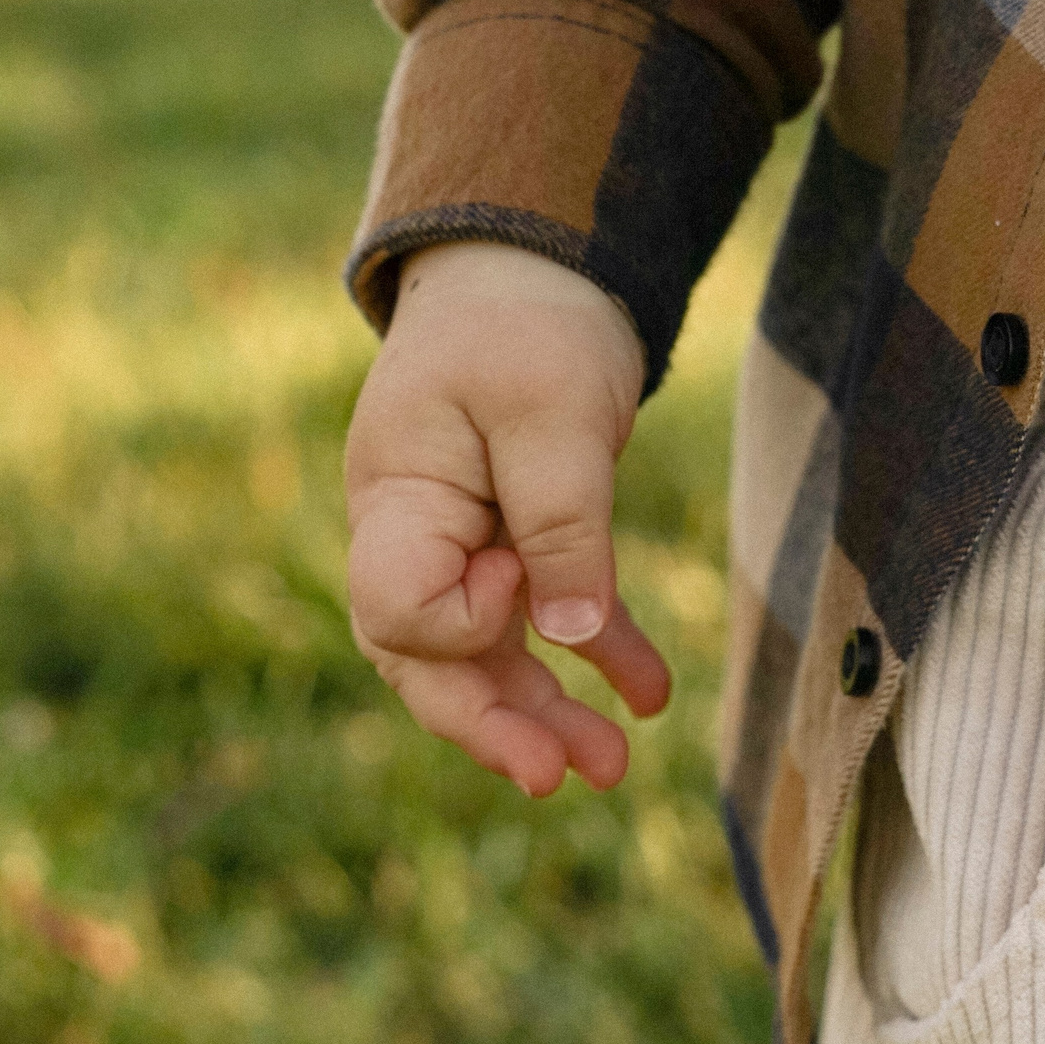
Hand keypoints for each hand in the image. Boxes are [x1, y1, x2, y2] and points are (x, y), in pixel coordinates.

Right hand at [344, 242, 672, 795]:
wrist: (539, 266)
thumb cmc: (528, 324)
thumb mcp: (551, 410)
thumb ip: (560, 520)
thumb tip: (570, 635)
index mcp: (395, 498)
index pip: (398, 608)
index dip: (465, 619)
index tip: (523, 573)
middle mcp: (413, 535)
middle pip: (429, 661)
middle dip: (494, 724)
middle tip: (558, 778)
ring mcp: (461, 546)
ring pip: (488, 657)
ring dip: (545, 713)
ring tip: (614, 767)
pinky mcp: (516, 543)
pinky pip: (547, 621)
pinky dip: (596, 656)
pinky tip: (649, 696)